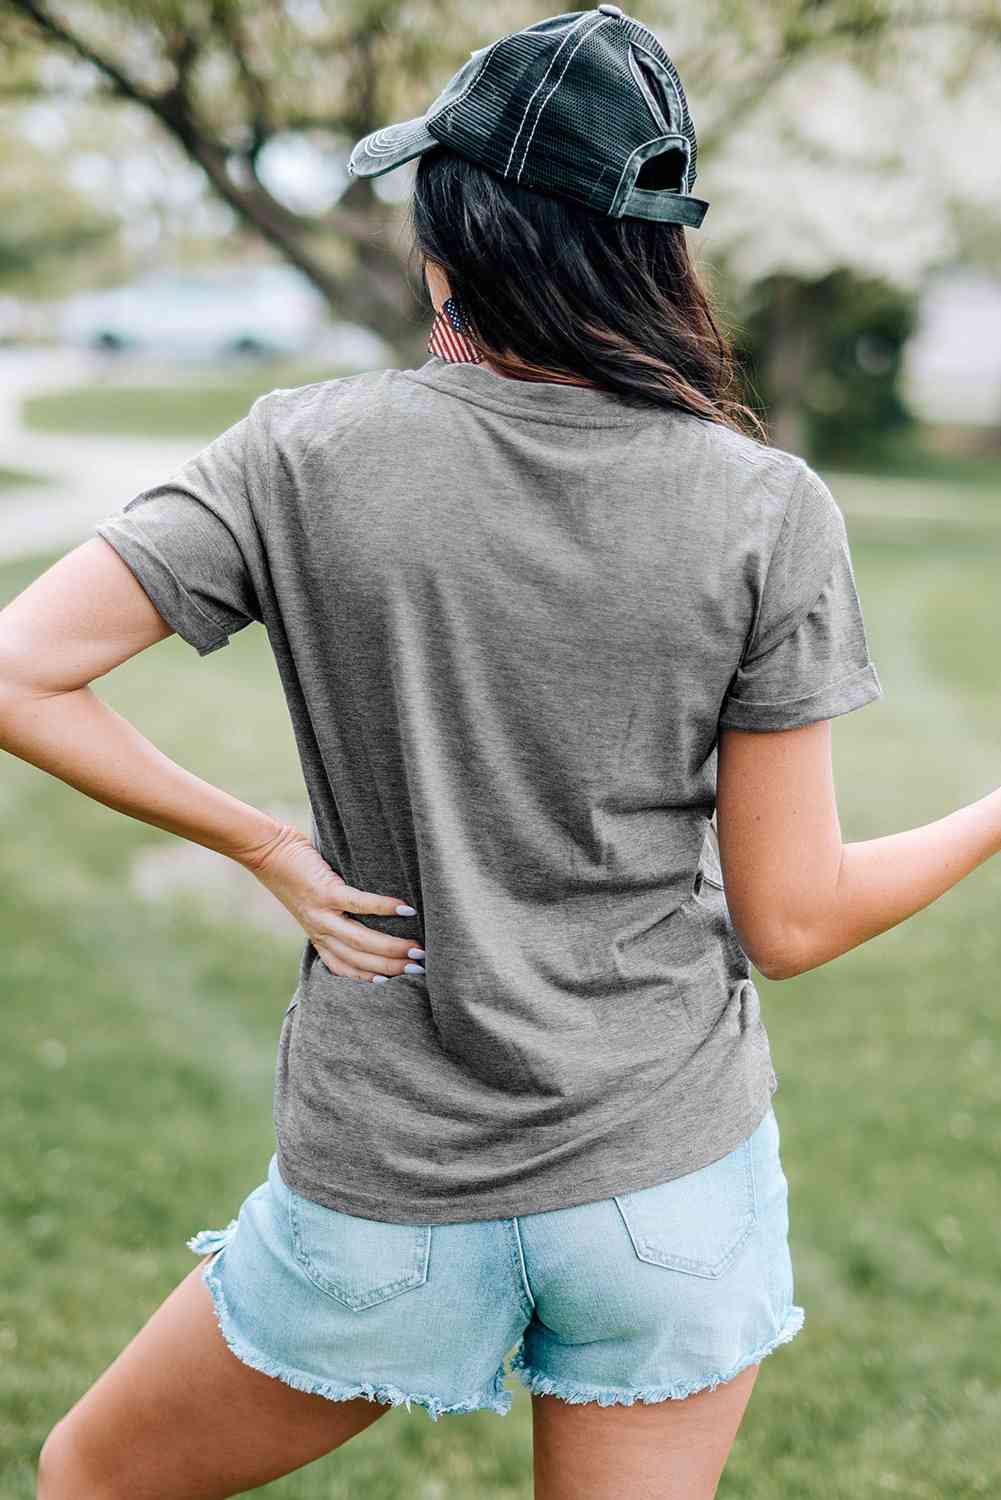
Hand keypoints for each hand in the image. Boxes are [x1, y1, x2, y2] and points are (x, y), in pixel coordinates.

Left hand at [242, 823, 422, 982]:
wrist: (267, 852)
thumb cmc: (296, 873)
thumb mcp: (313, 905)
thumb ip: (336, 916)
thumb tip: (374, 917)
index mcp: (319, 937)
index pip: (347, 969)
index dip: (374, 978)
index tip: (400, 981)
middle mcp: (320, 931)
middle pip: (359, 960)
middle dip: (392, 967)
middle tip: (420, 966)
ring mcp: (322, 913)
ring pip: (360, 940)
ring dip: (392, 947)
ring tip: (417, 948)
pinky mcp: (325, 892)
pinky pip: (359, 904)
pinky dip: (384, 908)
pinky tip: (405, 909)